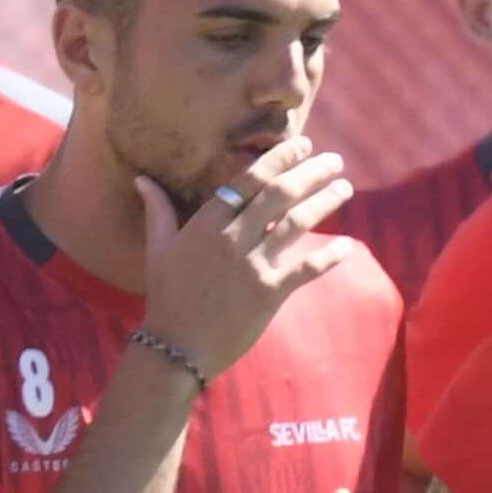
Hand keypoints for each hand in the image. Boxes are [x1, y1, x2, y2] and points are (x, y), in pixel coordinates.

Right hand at [136, 129, 357, 383]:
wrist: (176, 347)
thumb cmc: (166, 296)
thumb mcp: (157, 249)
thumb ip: (157, 211)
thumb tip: (142, 179)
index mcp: (207, 222)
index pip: (250, 180)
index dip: (279, 159)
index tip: (302, 145)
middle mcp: (233, 238)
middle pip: (280, 194)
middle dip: (311, 172)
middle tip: (334, 160)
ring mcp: (253, 265)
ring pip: (297, 223)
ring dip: (325, 202)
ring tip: (346, 187)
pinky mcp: (269, 294)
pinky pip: (306, 269)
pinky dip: (330, 256)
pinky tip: (349, 245)